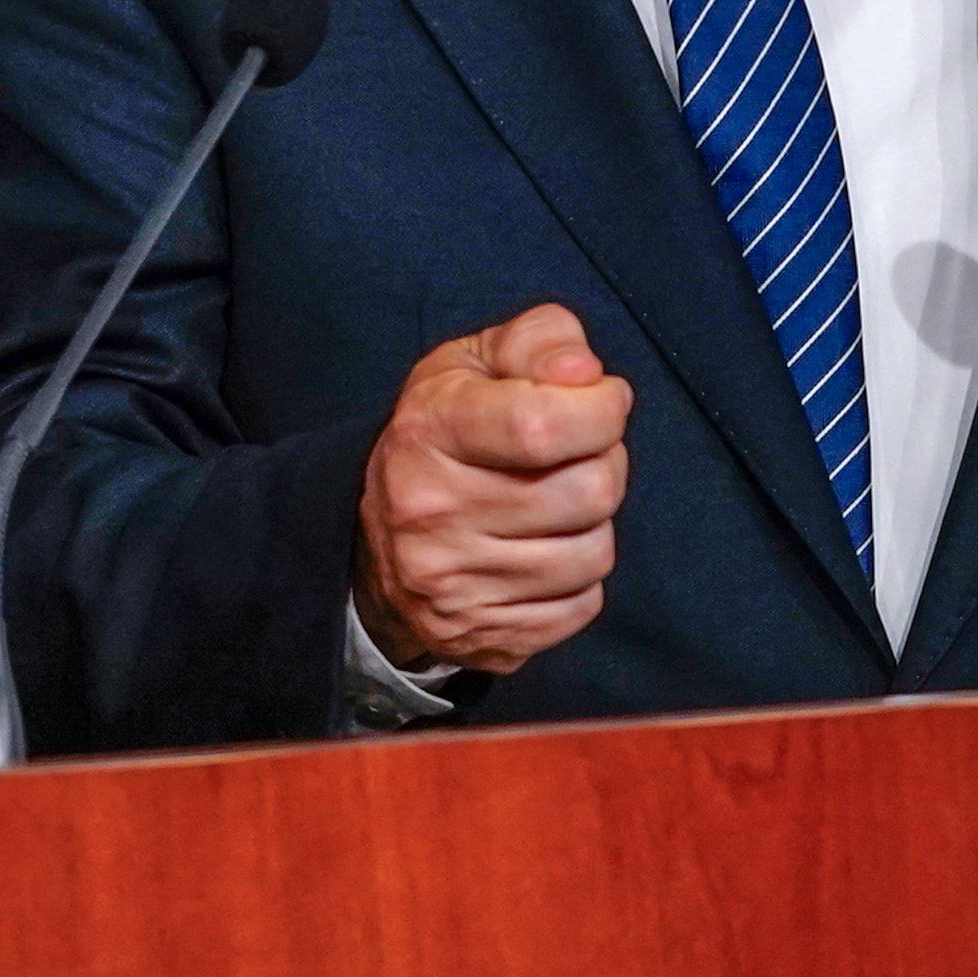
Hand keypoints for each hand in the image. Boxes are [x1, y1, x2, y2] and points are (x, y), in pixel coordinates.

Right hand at [354, 302, 632, 675]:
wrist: (372, 546)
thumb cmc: (446, 436)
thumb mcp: (473, 364)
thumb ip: (537, 341)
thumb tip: (586, 373)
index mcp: (428, 430)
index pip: (544, 425)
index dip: (601, 410)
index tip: (600, 400)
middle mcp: (430, 510)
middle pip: (589, 491)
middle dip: (604, 464)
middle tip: (576, 455)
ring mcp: (453, 581)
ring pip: (593, 554)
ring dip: (592, 526)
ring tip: (555, 507)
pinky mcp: (480, 634)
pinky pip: (582, 607)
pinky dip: (577, 580)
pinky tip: (541, 554)